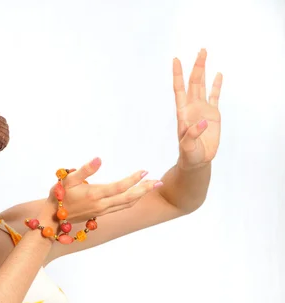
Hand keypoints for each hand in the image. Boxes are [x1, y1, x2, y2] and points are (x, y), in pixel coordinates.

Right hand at [47, 158, 162, 223]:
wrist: (52, 218)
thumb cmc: (59, 195)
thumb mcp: (68, 179)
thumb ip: (85, 169)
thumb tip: (99, 159)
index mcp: (95, 194)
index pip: (119, 187)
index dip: (133, 179)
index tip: (144, 171)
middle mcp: (101, 205)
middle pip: (128, 198)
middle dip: (144, 189)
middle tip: (158, 181)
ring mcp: (102, 211)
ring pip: (126, 204)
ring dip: (141, 195)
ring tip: (152, 186)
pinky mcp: (100, 213)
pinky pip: (121, 207)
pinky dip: (132, 200)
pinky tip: (136, 195)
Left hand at [173, 49, 222, 169]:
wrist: (197, 160)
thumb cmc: (189, 154)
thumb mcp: (188, 147)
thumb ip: (192, 135)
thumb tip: (203, 122)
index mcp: (183, 113)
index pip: (179, 89)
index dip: (178, 75)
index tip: (176, 60)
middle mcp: (192, 107)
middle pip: (193, 82)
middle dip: (196, 66)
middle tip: (201, 50)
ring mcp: (202, 109)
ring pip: (202, 85)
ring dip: (203, 71)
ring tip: (204, 54)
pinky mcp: (213, 114)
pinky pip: (215, 96)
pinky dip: (216, 85)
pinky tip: (218, 74)